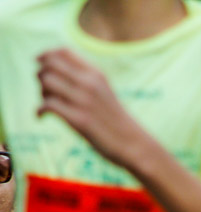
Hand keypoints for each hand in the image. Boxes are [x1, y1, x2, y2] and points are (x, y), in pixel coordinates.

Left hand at [36, 49, 151, 168]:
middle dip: (40, 75)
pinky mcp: (79, 120)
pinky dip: (39, 110)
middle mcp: (90, 83)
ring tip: (48, 105)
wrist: (135, 144)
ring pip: (46, 82)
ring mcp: (84, 101)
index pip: (63, 51)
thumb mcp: (104, 92)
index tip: (41, 66)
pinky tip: (41, 117)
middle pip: (49, 64)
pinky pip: (47, 105)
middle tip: (45, 90)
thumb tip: (55, 70)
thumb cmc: (116, 121)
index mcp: (96, 74)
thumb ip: (85, 79)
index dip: (46, 56)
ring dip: (40, 93)